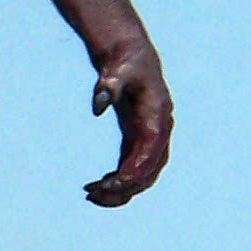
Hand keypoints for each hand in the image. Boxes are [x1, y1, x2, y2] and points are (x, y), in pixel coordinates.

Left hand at [85, 46, 171, 207]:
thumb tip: (98, 106)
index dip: (134, 171)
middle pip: (148, 171)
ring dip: (121, 189)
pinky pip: (133, 169)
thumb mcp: (117, 70)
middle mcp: (159, 132)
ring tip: (91, 194)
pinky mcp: (139, 141)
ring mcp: (151, 139)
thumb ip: (109, 85)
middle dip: (124, 187)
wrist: (131, 57)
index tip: (111, 184)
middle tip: (93, 193)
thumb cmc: (125, 63)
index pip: (150, 153)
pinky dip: (118, 181)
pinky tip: (97, 185)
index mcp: (158, 118)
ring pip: (142, 176)